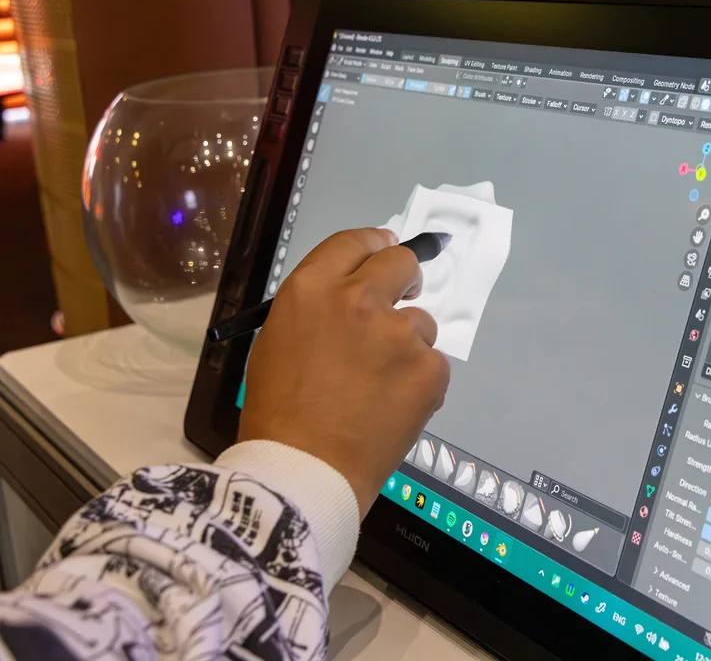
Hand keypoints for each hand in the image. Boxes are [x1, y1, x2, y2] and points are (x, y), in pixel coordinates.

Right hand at [238, 228, 450, 515]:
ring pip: (420, 322)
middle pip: (400, 262)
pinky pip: (433, 363)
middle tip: (400, 297)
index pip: (355, 242)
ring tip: (381, 384)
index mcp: (312, 288)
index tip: (384, 249)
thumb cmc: (279, 411)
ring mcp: (398, 334)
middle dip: (404, 277)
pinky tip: (394, 406)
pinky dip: (419, 381)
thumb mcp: (278, 341)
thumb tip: (350, 297)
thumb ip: (317, 309)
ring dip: (407, 343)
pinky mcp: (429, 369)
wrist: (304, 469)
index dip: (374, 244)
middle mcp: (359, 299)